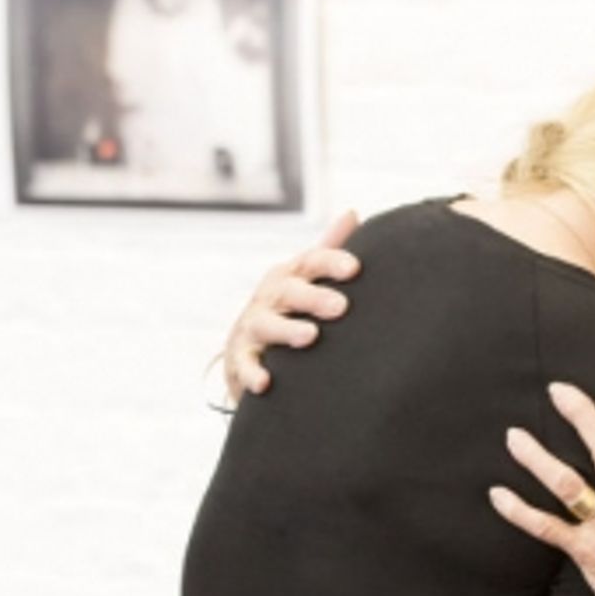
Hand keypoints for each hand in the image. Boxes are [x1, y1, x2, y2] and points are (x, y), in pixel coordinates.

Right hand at [219, 210, 359, 401]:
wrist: (246, 346)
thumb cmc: (288, 308)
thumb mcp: (305, 278)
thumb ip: (328, 249)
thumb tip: (354, 212)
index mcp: (289, 277)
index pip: (310, 262)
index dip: (331, 262)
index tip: (355, 268)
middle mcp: (268, 298)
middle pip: (288, 291)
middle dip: (313, 297)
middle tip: (341, 306)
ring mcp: (252, 327)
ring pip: (266, 326)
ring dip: (287, 331)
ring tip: (310, 336)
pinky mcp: (240, 359)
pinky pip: (244, 366)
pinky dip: (252, 373)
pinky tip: (266, 383)